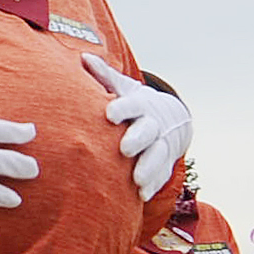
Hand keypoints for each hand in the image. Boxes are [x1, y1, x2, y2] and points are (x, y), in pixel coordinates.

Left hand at [83, 56, 191, 200]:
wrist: (171, 118)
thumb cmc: (134, 104)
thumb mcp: (122, 88)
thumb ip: (104, 77)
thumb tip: (83, 58)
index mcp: (140, 105)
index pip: (132, 104)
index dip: (122, 108)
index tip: (109, 113)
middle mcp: (153, 124)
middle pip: (148, 131)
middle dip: (138, 139)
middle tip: (125, 148)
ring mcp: (162, 144)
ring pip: (158, 156)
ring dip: (149, 168)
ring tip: (137, 180)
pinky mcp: (165, 163)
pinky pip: (162, 174)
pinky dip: (154, 184)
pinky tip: (142, 194)